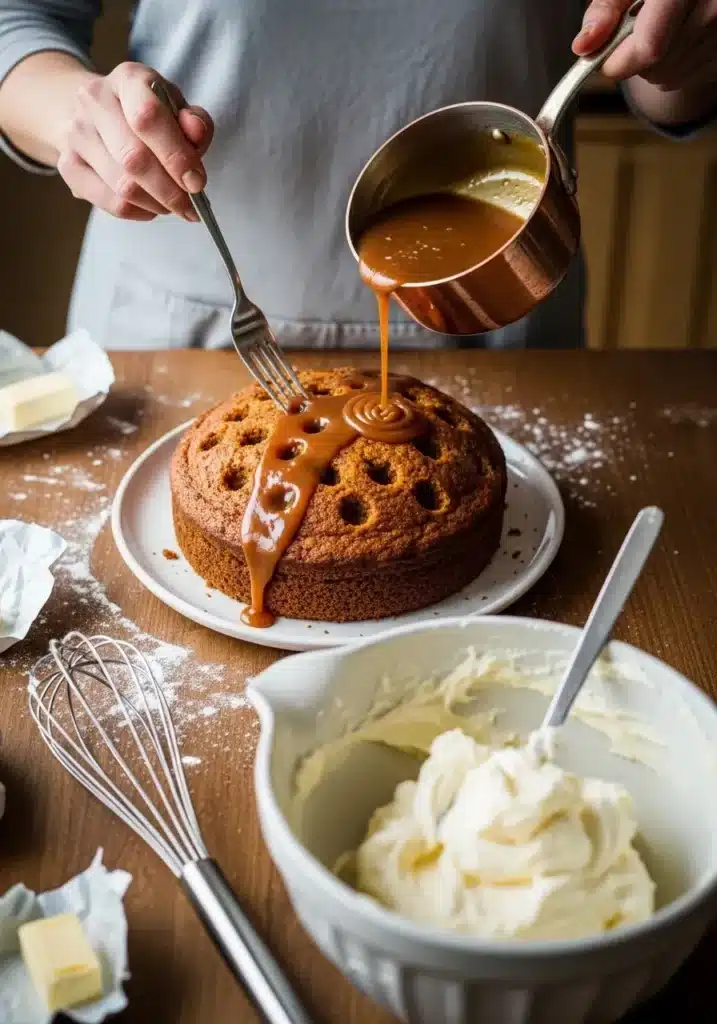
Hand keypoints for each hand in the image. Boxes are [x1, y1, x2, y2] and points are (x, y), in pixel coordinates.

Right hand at [57, 62, 213, 221]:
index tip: (196, 182)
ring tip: (173, 205)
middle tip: (190, 206)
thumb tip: (196, 132)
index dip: (176, 155)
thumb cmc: (145, 112)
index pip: (148, 116)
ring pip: (122, 186)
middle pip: (134, 158)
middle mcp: (95, 101)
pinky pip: (110, 203)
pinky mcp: (69, 166)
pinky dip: (138, 212)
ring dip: (157, 204)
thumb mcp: (176, 107)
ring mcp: (76, 134)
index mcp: (128, 79)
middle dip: (170, 191)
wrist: (93, 113)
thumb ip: (194, 121)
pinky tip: (151, 207)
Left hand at [574, 0, 716, 90]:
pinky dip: (673, 66)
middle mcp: (712, 11)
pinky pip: (687, 78)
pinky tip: (678, 38)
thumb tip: (584, 46)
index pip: (649, 48)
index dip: (620, 60)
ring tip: (662, 31)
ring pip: (669, 78)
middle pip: (656, 67)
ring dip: (652, 65)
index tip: (607, 56)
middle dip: (635, 59)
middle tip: (639, 31)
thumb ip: (605, 10)